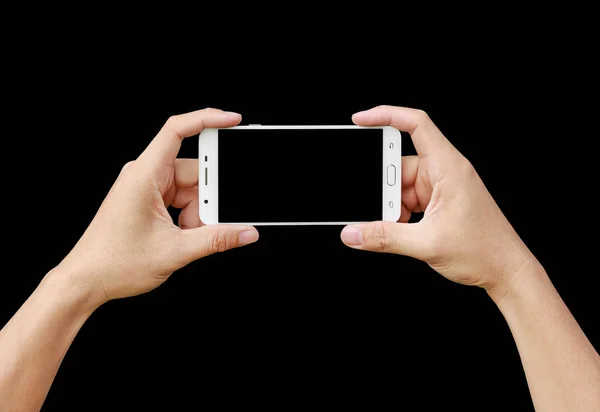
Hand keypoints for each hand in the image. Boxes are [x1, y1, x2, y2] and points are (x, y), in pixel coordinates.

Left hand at [56, 108, 258, 303]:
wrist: (86, 281)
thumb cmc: (114, 263)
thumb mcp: (174, 251)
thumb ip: (216, 239)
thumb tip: (246, 232)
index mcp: (144, 175)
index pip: (177, 130)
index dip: (207, 119)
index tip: (233, 121)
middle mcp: (144, 175)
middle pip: (192, 170)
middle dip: (208, 195)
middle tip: (213, 219)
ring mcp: (146, 188)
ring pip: (189, 189)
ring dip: (198, 212)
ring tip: (191, 236)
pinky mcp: (148, 200)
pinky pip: (180, 199)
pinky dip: (190, 217)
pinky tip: (186, 236)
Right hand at [341, 105, 532, 298]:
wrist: (506, 271)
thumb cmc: (484, 251)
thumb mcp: (426, 244)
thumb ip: (384, 237)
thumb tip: (353, 233)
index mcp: (448, 167)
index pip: (416, 124)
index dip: (386, 115)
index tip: (360, 120)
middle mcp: (445, 172)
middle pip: (400, 163)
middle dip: (384, 185)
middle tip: (375, 206)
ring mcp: (441, 187)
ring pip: (401, 186)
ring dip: (391, 205)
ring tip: (392, 227)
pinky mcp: (438, 202)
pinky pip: (408, 199)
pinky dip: (398, 213)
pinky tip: (399, 229)